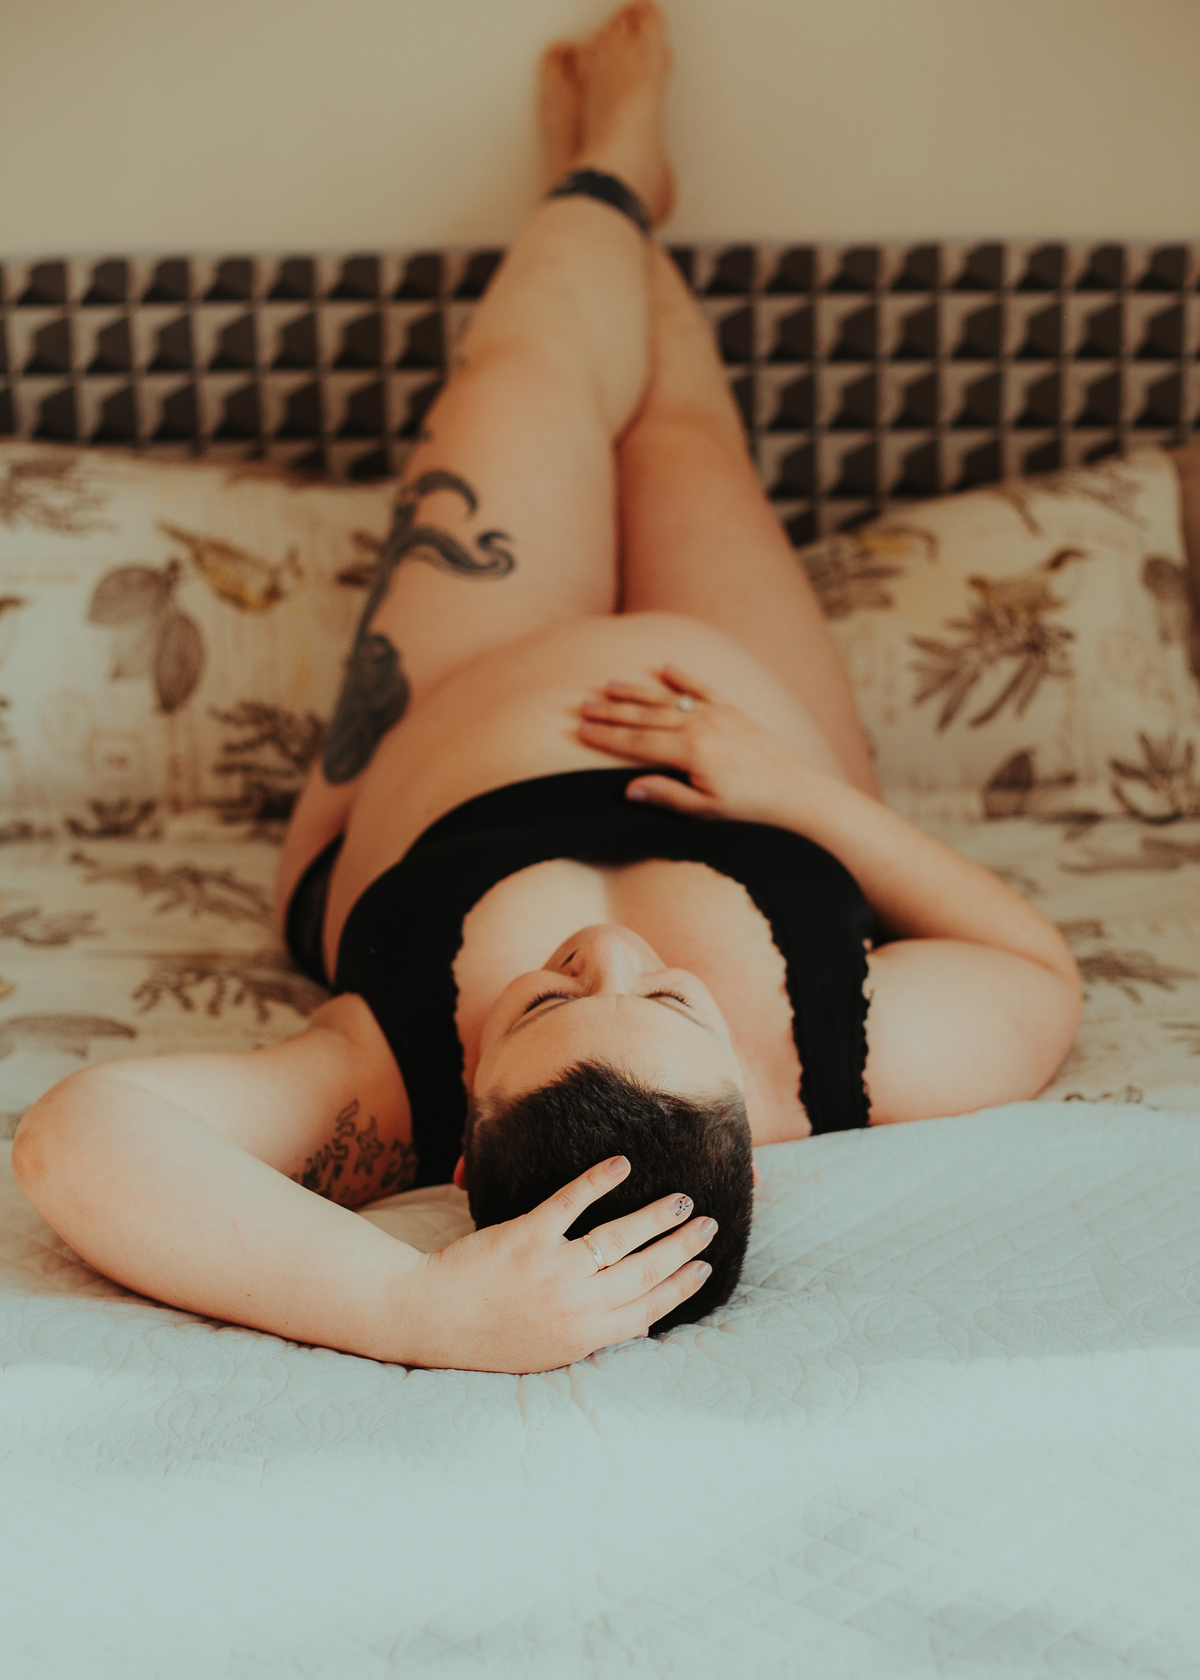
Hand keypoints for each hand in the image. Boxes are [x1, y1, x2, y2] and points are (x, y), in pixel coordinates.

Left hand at [408, 1155, 716, 1372]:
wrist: (428, 1318)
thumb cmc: (486, 1337)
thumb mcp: (546, 1353)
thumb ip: (590, 1336)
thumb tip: (636, 1324)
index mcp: (583, 1336)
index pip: (648, 1308)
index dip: (682, 1285)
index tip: (705, 1265)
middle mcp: (575, 1305)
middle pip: (645, 1270)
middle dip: (682, 1246)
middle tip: (707, 1223)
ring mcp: (552, 1270)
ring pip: (619, 1238)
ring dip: (656, 1216)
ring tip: (681, 1197)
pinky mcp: (526, 1237)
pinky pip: (569, 1202)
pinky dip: (597, 1180)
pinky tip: (619, 1163)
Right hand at [579, 663, 811, 822]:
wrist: (797, 792)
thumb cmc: (751, 808)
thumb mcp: (705, 811)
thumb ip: (666, 796)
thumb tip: (629, 788)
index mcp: (690, 751)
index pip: (636, 743)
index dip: (606, 737)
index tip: (581, 730)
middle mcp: (700, 725)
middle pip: (645, 717)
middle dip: (611, 712)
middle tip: (583, 706)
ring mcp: (717, 714)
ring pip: (667, 699)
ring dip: (636, 692)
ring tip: (609, 686)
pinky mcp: (733, 711)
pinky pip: (702, 689)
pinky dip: (682, 678)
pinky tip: (665, 668)